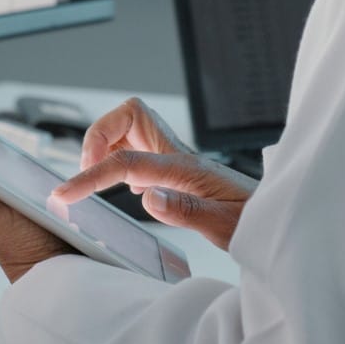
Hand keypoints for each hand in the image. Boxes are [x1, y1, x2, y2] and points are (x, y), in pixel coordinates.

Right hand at [51, 98, 255, 250]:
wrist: (279, 220)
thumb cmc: (256, 222)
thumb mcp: (224, 226)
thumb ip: (186, 210)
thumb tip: (148, 196)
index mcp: (186, 168)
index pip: (127, 162)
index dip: (90, 175)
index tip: (65, 193)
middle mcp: (179, 156)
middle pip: (129, 117)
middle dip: (97, 135)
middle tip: (84, 171)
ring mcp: (177, 160)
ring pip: (132, 129)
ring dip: (106, 144)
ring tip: (93, 176)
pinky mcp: (177, 170)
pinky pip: (140, 150)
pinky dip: (121, 159)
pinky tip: (122, 185)